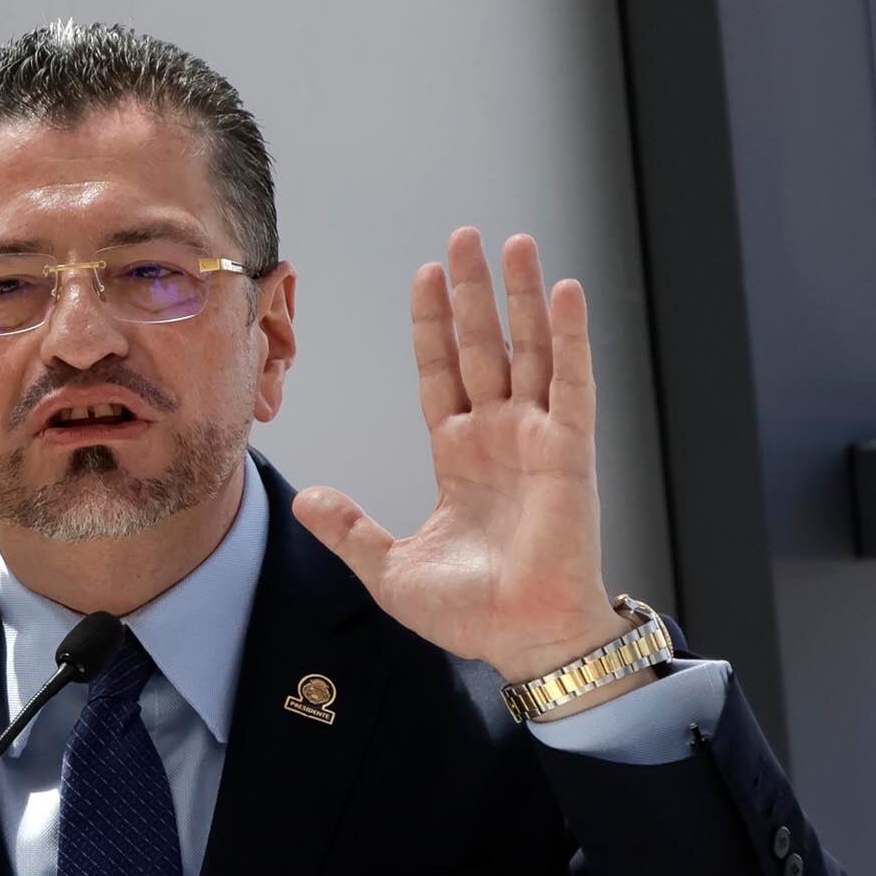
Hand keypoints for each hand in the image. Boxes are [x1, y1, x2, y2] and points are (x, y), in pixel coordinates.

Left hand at [288, 229, 628, 685]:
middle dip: (473, 292)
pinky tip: (563, 291)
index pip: (440, 372)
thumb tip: (303, 499)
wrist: (520, 640)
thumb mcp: (387, 567)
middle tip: (464, 236)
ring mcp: (537, 439)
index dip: (432, 324)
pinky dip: (569, 337)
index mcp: (458, 456)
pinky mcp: (570, 451)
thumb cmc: (470, 613)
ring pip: (529, 350)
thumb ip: (348, 528)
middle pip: (482, 346)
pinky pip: (572, 383)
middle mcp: (499, 436)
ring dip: (523, 296)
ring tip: (515, 242)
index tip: (425, 275)